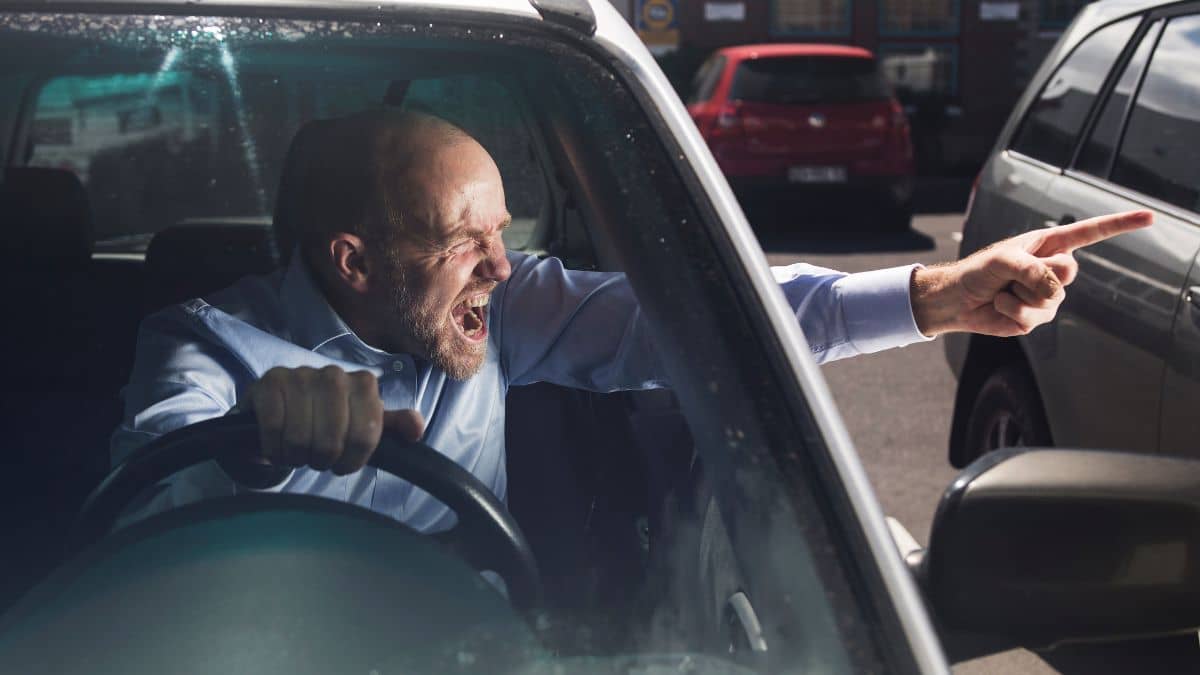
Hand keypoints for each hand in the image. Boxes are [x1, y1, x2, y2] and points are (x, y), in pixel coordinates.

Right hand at [245, 366, 424, 473]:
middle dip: (322, 460)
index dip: (352, 460)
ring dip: (296, 457)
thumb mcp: (362, 424)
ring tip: (297, 452)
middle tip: (316, 458)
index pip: (366, 436)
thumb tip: (416, 430)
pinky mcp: (269, 383)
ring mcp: (300, 375)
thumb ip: (390, 426)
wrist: (280, 411)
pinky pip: (273, 428)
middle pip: (332, 441)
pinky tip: (276, 445)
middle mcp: (334, 374)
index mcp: (364, 383)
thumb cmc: (326, 421)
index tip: (343, 463)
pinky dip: (274, 447)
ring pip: (301, 438)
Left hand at [911, 210, 1153, 336]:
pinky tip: (1000, 306)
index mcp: (1049, 244)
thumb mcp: (1004, 260)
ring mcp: (1048, 295)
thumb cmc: (978, 271)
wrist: (958, 300)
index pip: (1090, 233)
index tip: (1149, 218)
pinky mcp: (1037, 317)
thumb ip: (1032, 269)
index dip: (1120, 226)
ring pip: (1050, 299)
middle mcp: (1053, 268)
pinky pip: (1034, 318)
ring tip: (1003, 292)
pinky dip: (1012, 313)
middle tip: (1013, 276)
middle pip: (1068, 273)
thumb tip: (1055, 289)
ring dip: (1019, 297)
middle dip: (1037, 275)